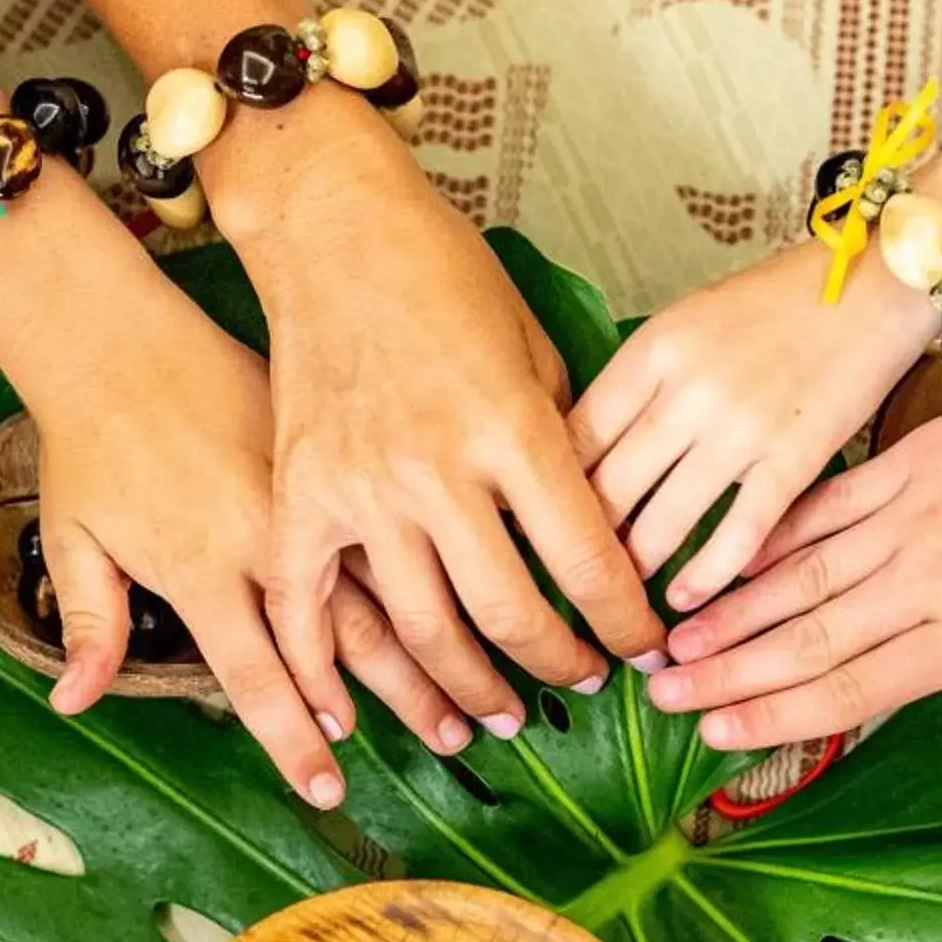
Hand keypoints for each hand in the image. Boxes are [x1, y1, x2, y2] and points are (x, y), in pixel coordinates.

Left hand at [16, 277, 468, 803]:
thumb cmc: (92, 439)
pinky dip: (441, 551)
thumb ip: (91, 625)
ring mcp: (307, 492)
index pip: (261, 680)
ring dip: (445, 636)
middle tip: (460, 743)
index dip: (295, 742)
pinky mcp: (328, 451)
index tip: (331, 790)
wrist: (118, 333)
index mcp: (204, 571)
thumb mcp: (75, 537)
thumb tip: (75, 704)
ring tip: (495, 676)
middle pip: (351, 640)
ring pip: (391, 577)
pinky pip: (397, 510)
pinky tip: (489, 577)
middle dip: (409, 697)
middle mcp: (268, 541)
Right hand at [229, 103, 664, 735]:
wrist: (331, 226)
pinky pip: (310, 604)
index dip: (625, 621)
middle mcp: (437, 468)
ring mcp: (360, 487)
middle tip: (580, 682)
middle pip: (509, 612)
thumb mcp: (533, 345)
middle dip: (556, 664)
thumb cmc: (444, 272)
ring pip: (421, 628)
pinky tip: (351, 716)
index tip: (643, 647)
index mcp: (512, 428)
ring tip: (494, 715)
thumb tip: (590, 525)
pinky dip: (326, 671)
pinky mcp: (299, 492)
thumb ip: (561, 440)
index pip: (587, 559)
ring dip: (465, 687)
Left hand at [568, 240, 933, 611]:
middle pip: (607, 488)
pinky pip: (739, 532)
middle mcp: (686, 391)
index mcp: (652, 350)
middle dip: (579, 546)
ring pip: (663, 521)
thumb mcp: (689, 321)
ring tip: (618, 606)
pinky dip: (707, 575)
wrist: (874, 283)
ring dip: (635, 572)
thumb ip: (642, 382)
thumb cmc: (779, 302)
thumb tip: (590, 451)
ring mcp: (740, 428)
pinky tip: (685, 601)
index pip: (574, 438)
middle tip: (564, 584)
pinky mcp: (793, 459)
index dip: (544, 492)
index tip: (535, 530)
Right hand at [644, 394, 941, 834]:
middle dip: (730, 670)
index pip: (851, 690)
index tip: (715, 734)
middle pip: (810, 637)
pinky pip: (828, 501)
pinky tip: (728, 549)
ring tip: (674, 634)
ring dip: (735, 607)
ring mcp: (914, 517)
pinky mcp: (915, 462)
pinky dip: (775, 528)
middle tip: (662, 691)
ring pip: (804, 571)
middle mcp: (925, 582)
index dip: (776, 713)